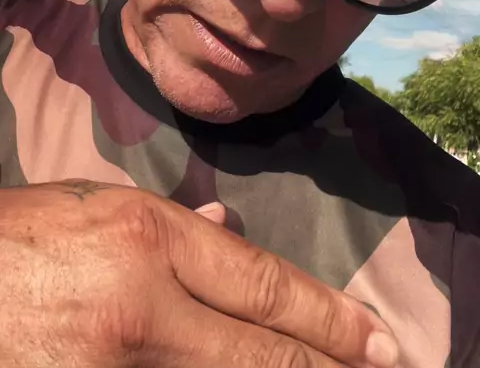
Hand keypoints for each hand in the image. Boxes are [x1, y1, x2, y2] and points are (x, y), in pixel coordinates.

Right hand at [0, 180, 397, 366]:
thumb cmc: (18, 236)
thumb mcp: (94, 205)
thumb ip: (170, 225)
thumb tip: (229, 230)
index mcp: (146, 239)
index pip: (262, 283)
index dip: (328, 316)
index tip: (375, 338)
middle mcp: (144, 309)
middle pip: (261, 351)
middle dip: (328, 364)